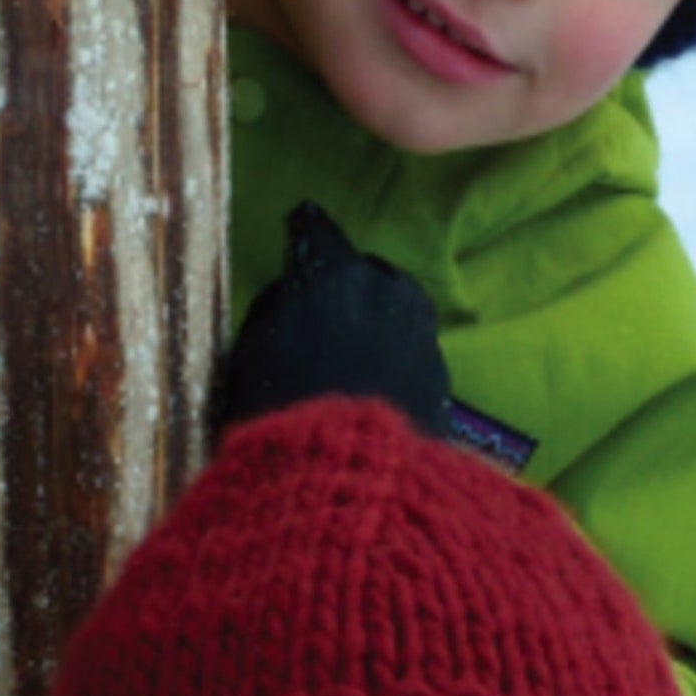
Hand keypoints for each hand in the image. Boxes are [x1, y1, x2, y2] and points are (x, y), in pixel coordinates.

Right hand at [206, 201, 451, 440]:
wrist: (345, 472)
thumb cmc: (280, 405)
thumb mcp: (254, 349)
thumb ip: (277, 308)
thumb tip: (293, 295)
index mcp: (336, 273)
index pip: (318, 234)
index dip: (304, 230)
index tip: (299, 222)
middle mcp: (389, 290)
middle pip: (366, 272)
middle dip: (346, 283)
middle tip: (323, 306)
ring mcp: (422, 334)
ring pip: (396, 311)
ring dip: (375, 320)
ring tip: (351, 348)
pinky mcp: (442, 377)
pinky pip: (410, 352)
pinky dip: (391, 359)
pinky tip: (371, 385)